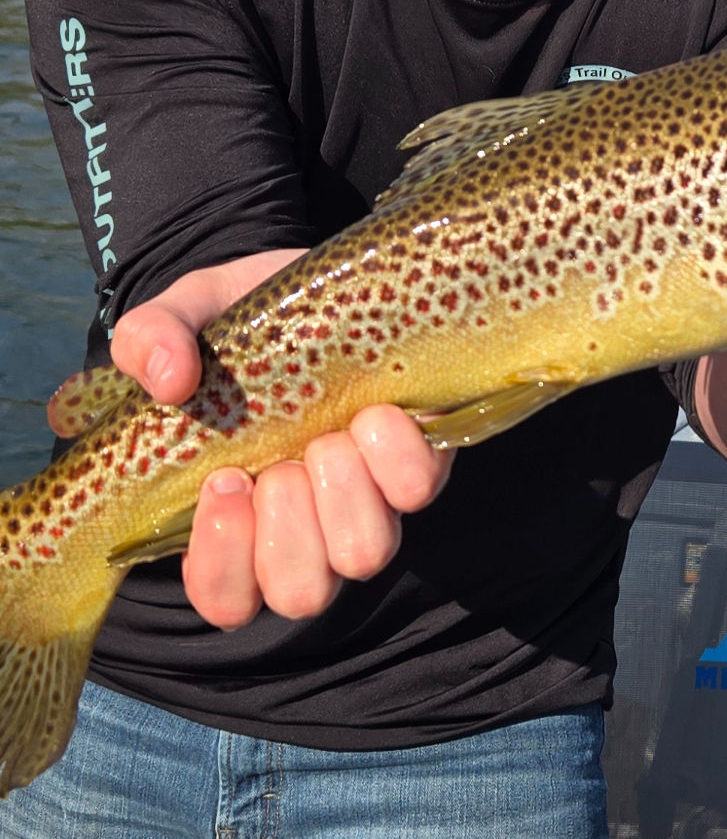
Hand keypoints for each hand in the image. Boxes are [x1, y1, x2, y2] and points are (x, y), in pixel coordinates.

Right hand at [105, 253, 453, 627]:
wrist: (328, 281)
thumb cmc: (246, 320)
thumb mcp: (188, 312)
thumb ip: (149, 338)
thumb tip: (168, 381)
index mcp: (239, 511)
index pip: (227, 598)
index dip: (224, 563)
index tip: (225, 484)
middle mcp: (310, 520)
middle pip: (302, 591)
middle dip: (288, 528)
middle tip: (280, 463)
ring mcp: (370, 496)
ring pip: (365, 554)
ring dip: (343, 495)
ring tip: (330, 436)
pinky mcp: (423, 457)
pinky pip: (419, 489)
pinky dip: (398, 456)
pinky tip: (376, 413)